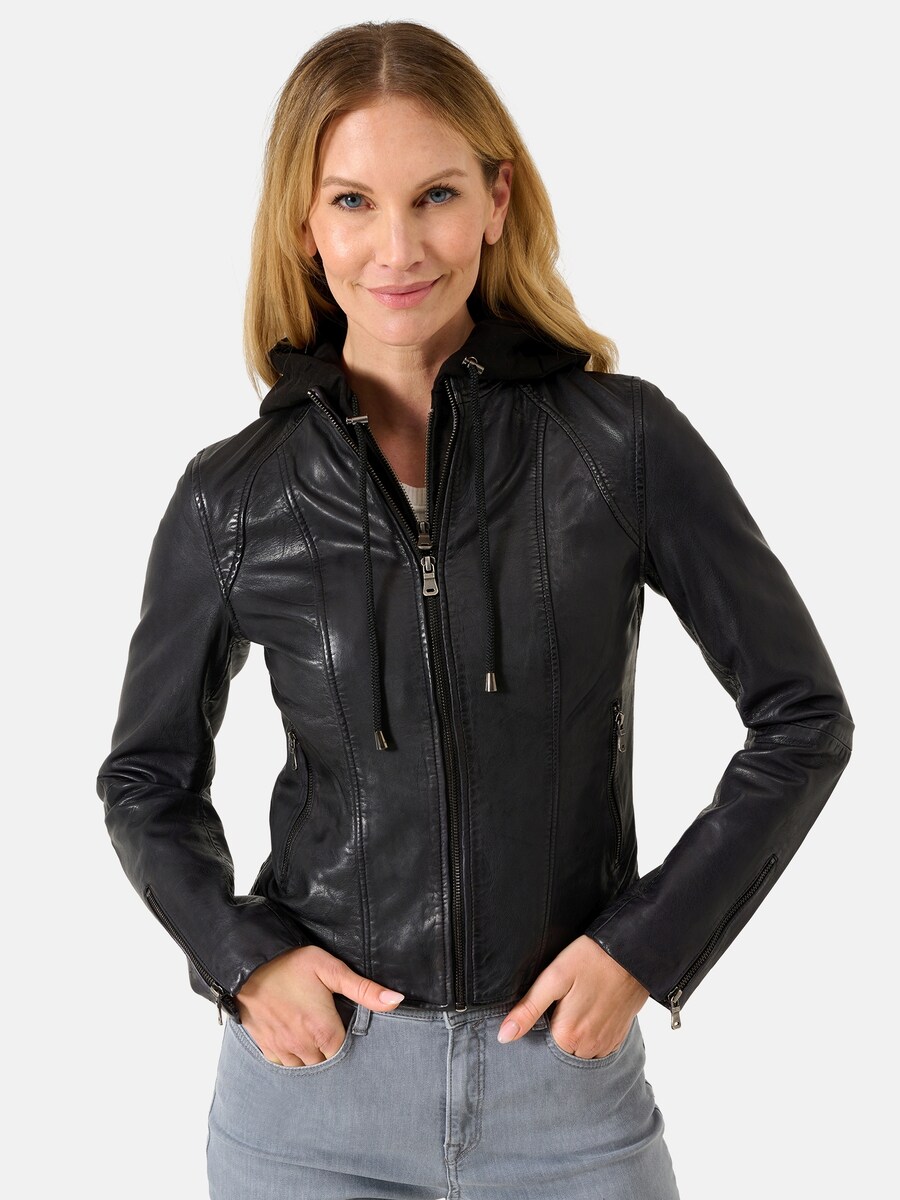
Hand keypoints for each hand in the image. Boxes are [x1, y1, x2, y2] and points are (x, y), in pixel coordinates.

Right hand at [233, 945, 404, 1065]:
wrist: (248, 965)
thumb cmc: (291, 964)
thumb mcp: (331, 969)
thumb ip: (364, 989)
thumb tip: (397, 1000)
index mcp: (323, 1030)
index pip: (345, 1053)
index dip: (350, 1043)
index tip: (348, 1029)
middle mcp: (303, 1046)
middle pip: (326, 1063)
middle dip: (331, 1051)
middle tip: (331, 1031)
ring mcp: (282, 1049)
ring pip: (305, 1067)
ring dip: (312, 1056)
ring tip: (314, 1036)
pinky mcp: (265, 1047)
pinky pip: (283, 1065)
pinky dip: (291, 1057)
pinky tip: (295, 1041)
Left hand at [497, 935, 648, 1058]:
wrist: (632, 953)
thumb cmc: (590, 959)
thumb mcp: (554, 978)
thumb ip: (528, 1009)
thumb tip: (504, 1037)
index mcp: (568, 1035)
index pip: (540, 1049)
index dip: (536, 1031)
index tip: (540, 1013)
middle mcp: (588, 1047)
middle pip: (560, 1052)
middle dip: (554, 1036)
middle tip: (556, 1007)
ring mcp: (605, 1045)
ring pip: (578, 1052)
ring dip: (572, 1038)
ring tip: (572, 1009)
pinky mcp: (618, 1038)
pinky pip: (597, 1048)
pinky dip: (589, 1037)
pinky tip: (587, 1014)